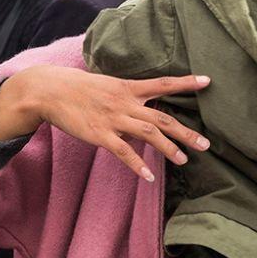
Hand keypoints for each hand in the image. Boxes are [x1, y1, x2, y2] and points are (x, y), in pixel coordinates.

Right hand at [0, 65, 210, 181]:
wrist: (49, 90)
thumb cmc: (77, 88)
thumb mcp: (106, 85)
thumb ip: (126, 97)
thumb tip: (141, 110)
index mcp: (128, 88)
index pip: (163, 84)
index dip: (186, 83)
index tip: (207, 81)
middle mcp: (126, 102)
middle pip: (163, 117)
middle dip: (186, 132)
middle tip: (206, 145)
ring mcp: (114, 119)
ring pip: (149, 134)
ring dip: (168, 148)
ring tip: (184, 161)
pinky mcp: (100, 134)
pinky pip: (124, 152)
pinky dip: (138, 164)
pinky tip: (150, 176)